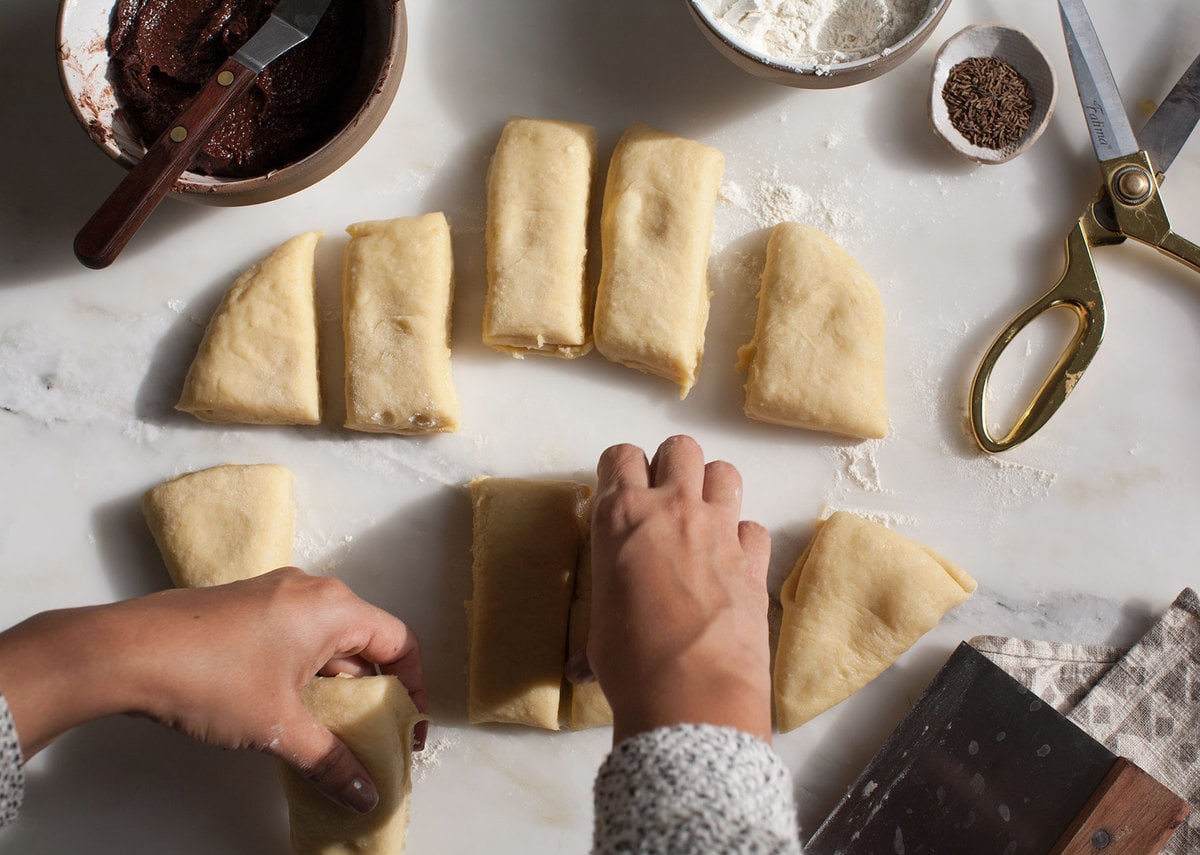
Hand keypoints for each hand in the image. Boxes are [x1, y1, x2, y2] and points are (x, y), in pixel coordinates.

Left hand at [0, 567, 424, 813]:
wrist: (125, 651)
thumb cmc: (211, 678)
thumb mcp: (278, 727)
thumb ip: (329, 760)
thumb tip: (364, 793)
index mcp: (334, 608)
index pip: (398, 641)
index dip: (412, 687)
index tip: (407, 727)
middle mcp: (312, 591)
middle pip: (365, 642)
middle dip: (374, 692)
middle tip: (373, 738)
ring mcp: (276, 596)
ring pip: (327, 642)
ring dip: (337, 686)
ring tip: (332, 732)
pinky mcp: (247, 608)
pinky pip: (296, 638)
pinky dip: (306, 674)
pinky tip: (289, 710)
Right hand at [584, 435, 771, 744]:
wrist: (693, 694)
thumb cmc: (630, 662)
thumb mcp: (598, 634)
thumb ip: (595, 632)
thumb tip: (579, 670)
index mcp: (621, 516)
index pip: (619, 457)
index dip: (620, 471)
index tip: (620, 491)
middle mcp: (672, 509)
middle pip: (679, 449)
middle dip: (670, 468)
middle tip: (662, 502)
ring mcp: (720, 529)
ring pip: (724, 471)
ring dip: (712, 488)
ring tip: (701, 519)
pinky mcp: (755, 559)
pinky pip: (754, 527)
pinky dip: (743, 540)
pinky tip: (731, 563)